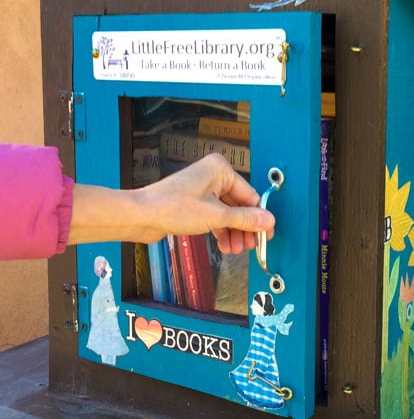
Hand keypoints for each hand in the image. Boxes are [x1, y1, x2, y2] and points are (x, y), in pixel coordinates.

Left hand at [69, 153, 274, 254]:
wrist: (140, 216)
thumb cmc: (172, 208)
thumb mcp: (216, 216)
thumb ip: (245, 219)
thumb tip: (268, 221)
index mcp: (221, 169)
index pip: (250, 195)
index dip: (259, 218)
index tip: (266, 236)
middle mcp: (213, 176)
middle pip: (239, 205)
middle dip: (244, 228)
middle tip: (250, 246)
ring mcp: (203, 189)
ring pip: (228, 213)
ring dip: (233, 232)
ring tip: (235, 250)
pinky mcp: (194, 202)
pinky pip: (215, 216)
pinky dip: (221, 230)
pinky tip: (224, 245)